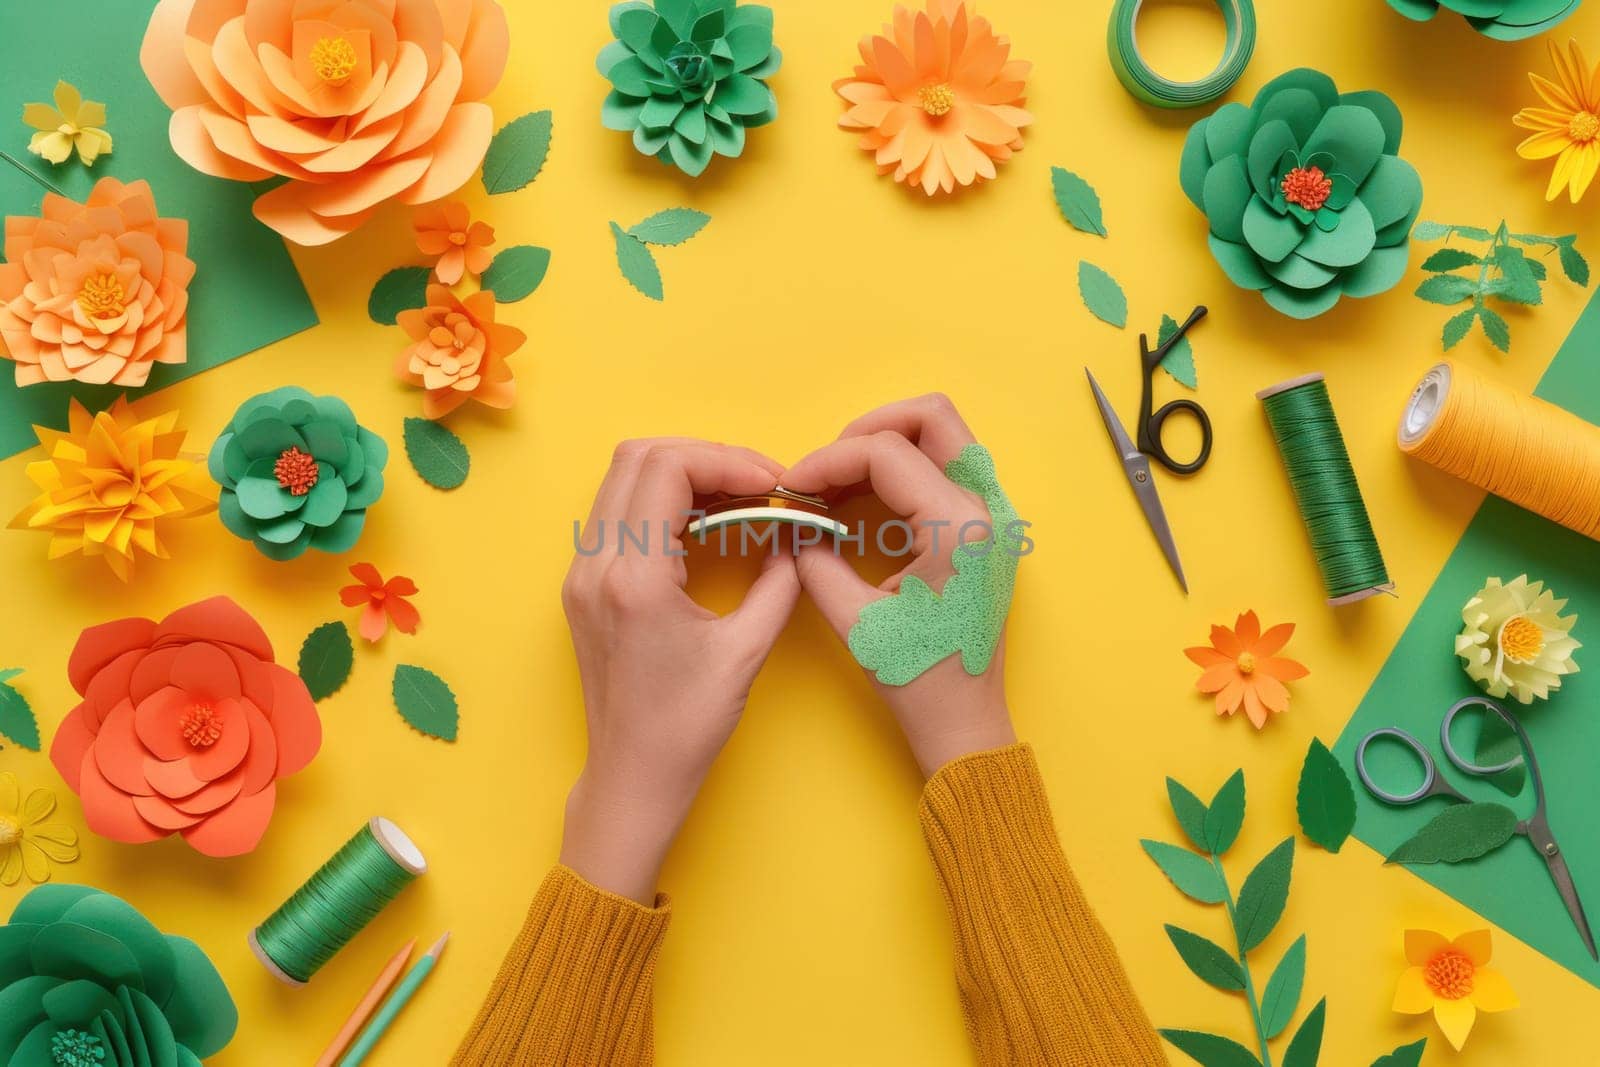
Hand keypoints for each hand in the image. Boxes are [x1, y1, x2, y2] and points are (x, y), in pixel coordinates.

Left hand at [559, 438, 801, 902]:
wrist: (632, 775)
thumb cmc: (687, 726)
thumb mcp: (746, 651)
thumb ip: (778, 582)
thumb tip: (798, 536)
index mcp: (634, 579)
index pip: (667, 469)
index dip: (727, 460)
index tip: (772, 485)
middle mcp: (595, 566)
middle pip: (637, 457)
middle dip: (704, 456)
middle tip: (756, 485)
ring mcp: (581, 574)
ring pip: (621, 478)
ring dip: (680, 473)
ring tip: (736, 499)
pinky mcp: (582, 586)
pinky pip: (617, 513)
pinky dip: (661, 501)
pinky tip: (705, 524)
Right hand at [783, 395, 1016, 777]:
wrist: (964, 724)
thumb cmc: (918, 680)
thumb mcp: (855, 620)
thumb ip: (815, 560)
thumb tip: (791, 525)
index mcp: (958, 527)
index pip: (886, 453)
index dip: (828, 460)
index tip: (791, 487)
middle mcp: (986, 511)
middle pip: (931, 417)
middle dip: (867, 429)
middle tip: (825, 468)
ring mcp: (993, 518)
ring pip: (943, 437)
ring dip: (885, 447)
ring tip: (836, 485)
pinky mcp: (985, 532)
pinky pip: (945, 471)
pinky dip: (901, 472)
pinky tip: (861, 505)